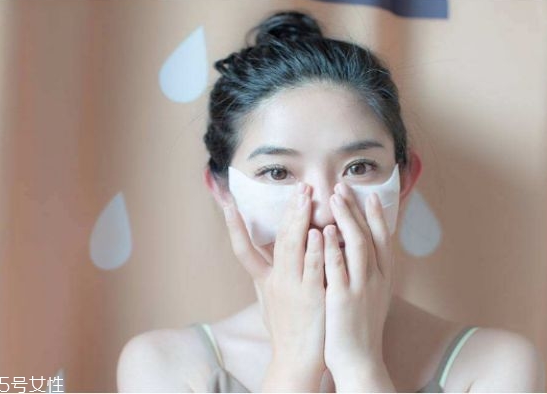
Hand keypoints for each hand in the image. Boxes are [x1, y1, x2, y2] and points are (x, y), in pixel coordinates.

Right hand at [223, 182, 326, 390]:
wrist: (296, 360)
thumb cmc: (286, 328)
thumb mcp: (269, 300)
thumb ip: (267, 275)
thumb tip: (265, 254)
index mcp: (264, 280)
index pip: (243, 248)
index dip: (233, 225)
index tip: (227, 202)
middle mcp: (275, 281)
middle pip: (277, 239)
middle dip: (287, 210)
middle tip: (298, 186)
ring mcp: (293, 288)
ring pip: (293, 248)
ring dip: (300, 219)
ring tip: (306, 196)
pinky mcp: (312, 297)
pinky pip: (313, 268)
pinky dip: (315, 248)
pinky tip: (318, 230)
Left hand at [322, 182, 395, 383]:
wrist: (359, 360)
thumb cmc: (359, 327)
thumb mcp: (370, 296)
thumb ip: (366, 272)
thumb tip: (358, 251)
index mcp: (383, 277)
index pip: (383, 239)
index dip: (377, 215)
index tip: (370, 195)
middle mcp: (376, 278)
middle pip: (370, 235)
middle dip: (357, 209)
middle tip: (344, 187)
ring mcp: (361, 287)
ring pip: (358, 245)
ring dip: (347, 219)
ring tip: (334, 198)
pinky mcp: (344, 299)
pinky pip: (338, 267)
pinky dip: (332, 246)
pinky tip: (323, 230)